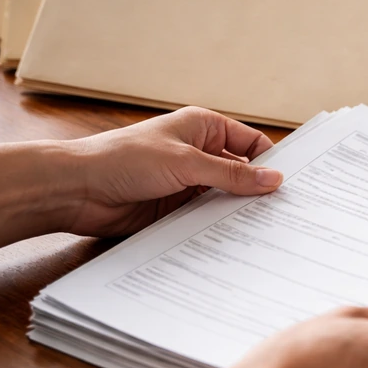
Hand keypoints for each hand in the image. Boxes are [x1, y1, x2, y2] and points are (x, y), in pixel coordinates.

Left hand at [65, 106, 282, 237]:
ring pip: (226, 198)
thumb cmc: (124, 159)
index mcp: (204, 128)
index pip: (251, 143)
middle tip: (285, 211)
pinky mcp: (176, 209)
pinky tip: (235, 239)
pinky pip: (207, 218)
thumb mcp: (186, 162)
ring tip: (265, 229)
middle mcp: (199, 154)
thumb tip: (274, 179)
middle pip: (241, 173)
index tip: (291, 184)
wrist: (77, 190)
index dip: (271, 162)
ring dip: (238, 211)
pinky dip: (219, 227)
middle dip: (258, 190)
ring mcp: (188, 182)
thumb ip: (231, 173)